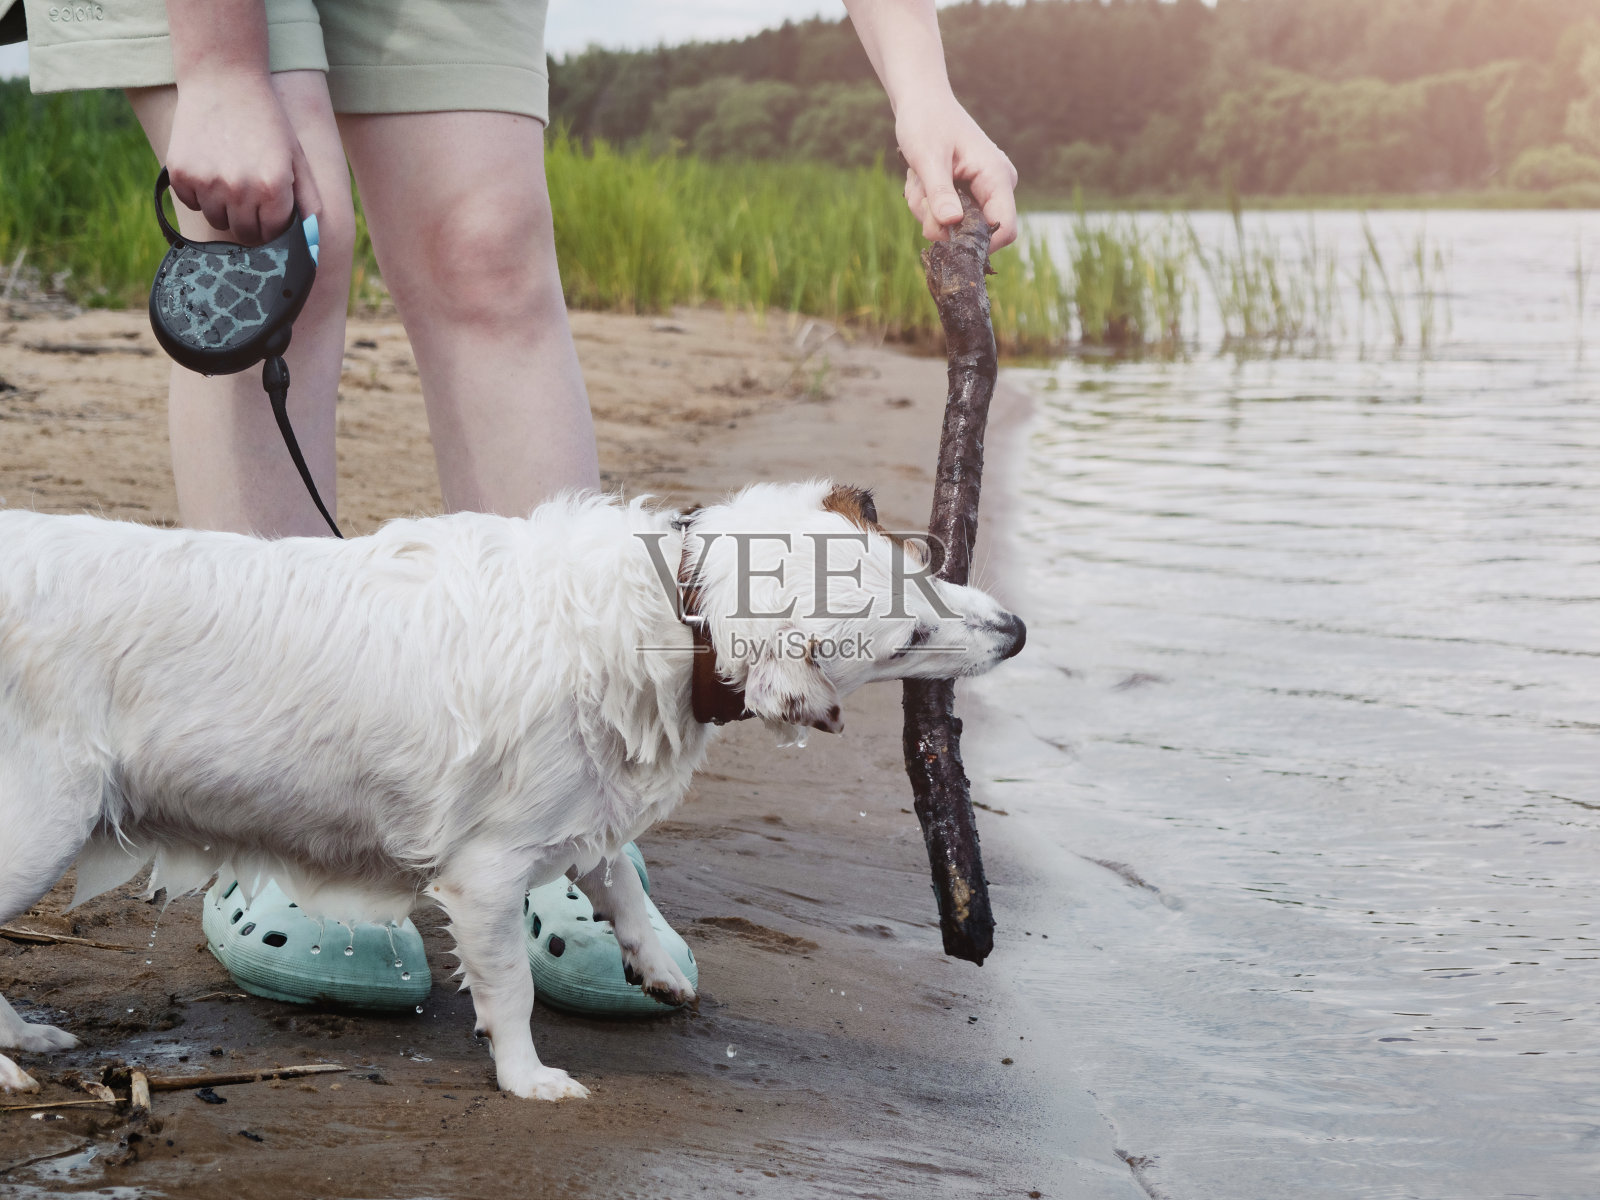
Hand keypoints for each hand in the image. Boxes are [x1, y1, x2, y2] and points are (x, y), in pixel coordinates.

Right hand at [165, 70, 321, 244]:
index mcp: (273, 188)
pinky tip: (208, 165)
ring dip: (224, 208)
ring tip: (229, 175)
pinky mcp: (180, 174)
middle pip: (245, 234)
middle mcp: (239, 189)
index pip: (274, 235)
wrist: (224, 79)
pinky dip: (198, 192)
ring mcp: (207, 183)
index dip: (273, 225)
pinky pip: (190, 203)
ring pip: (217, 220)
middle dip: (250, 222)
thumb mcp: (297, 159)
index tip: (270, 211)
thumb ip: (308, 202)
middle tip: (250, 194)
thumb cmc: (267, 121)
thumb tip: (312, 246)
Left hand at [897, 93, 1017, 250]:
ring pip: (954, 226)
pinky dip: (927, 205)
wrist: (921, 102)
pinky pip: (946, 216)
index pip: (1004, 228)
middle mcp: (997, 186)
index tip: (944, 237)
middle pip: (973, 231)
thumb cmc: (926, 122)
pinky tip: (921, 181)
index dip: (978, 243)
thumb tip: (951, 224)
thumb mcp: (928, 158)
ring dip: (927, 210)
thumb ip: (940, 192)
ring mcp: (983, 191)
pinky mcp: (968, 193)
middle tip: (919, 191)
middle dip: (939, 221)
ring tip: (918, 179)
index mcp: (996, 176)